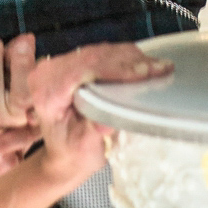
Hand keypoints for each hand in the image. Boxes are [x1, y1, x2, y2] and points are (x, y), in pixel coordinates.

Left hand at [23, 41, 165, 194]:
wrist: (62, 156)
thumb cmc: (72, 154)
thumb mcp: (83, 148)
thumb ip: (93, 132)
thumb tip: (106, 122)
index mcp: (47, 91)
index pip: (85, 70)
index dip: (117, 68)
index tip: (145, 71)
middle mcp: (48, 71)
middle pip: (93, 56)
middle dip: (129, 60)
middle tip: (160, 67)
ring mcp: (58, 64)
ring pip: (98, 51)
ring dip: (128, 57)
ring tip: (157, 65)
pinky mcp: (70, 63)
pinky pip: (98, 54)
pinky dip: (121, 57)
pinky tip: (142, 63)